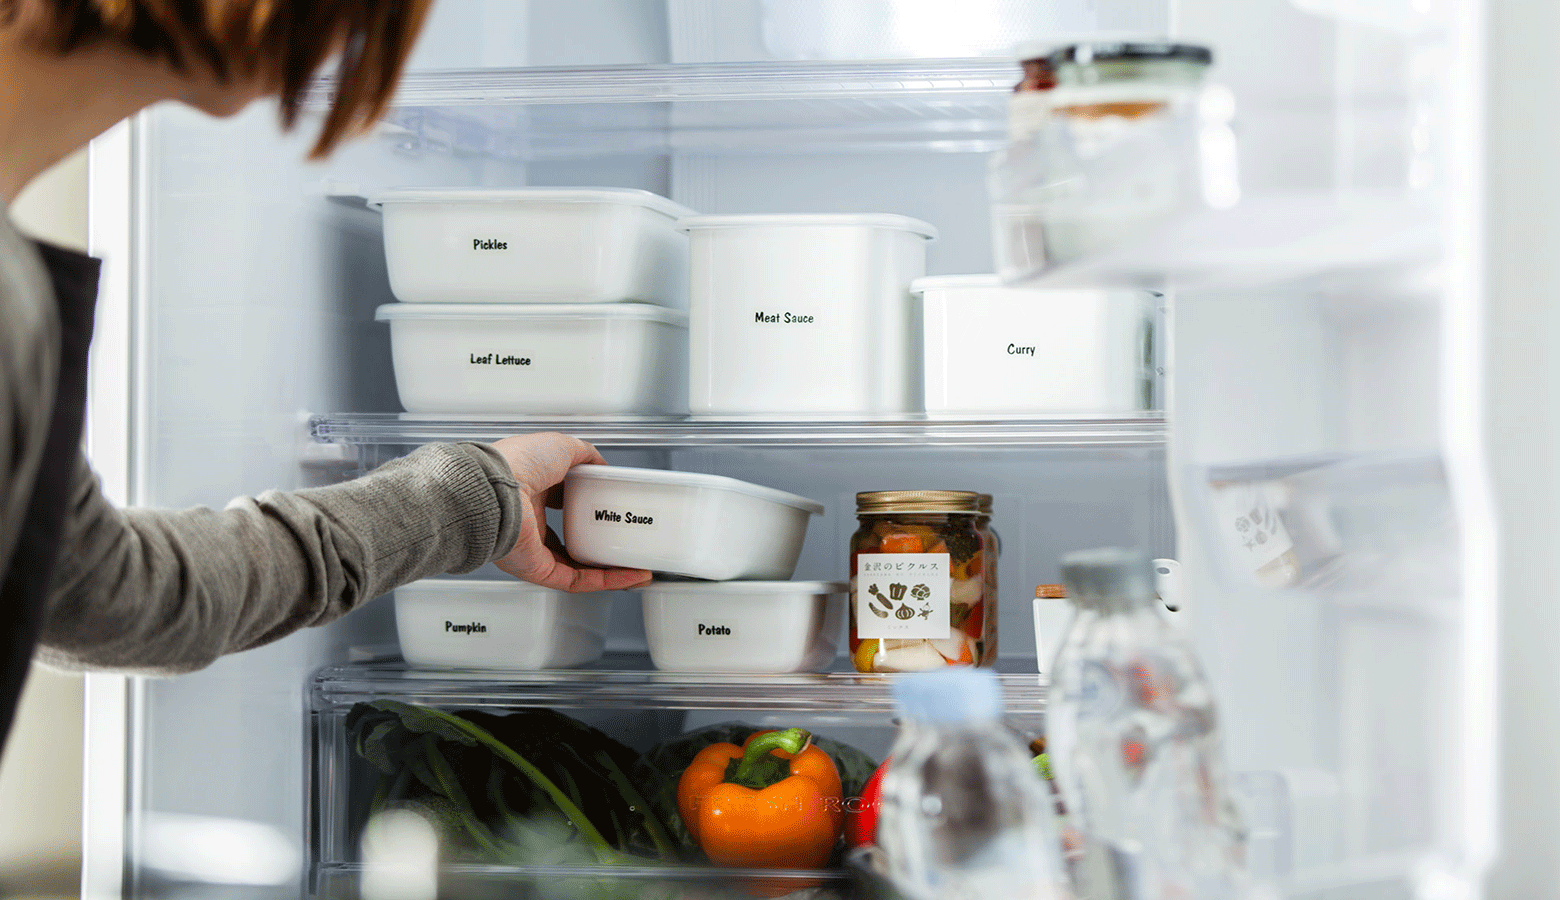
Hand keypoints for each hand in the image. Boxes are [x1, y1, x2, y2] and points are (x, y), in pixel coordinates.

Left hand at [489, 433, 651, 591]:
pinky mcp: (537, 570)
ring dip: (608, 567)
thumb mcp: (558, 446)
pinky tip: (629, 575)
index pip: (562, 500)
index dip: (588, 503)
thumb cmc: (515, 465)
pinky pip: (576, 580)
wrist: (493, 493)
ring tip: (635, 564)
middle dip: (600, 540)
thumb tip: (601, 462)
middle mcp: (529, 520)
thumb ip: (583, 453)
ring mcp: (532, 548)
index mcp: (530, 489)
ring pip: (576, 564)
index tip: (613, 506)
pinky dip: (606, 580)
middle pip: (571, 535)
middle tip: (627, 538)